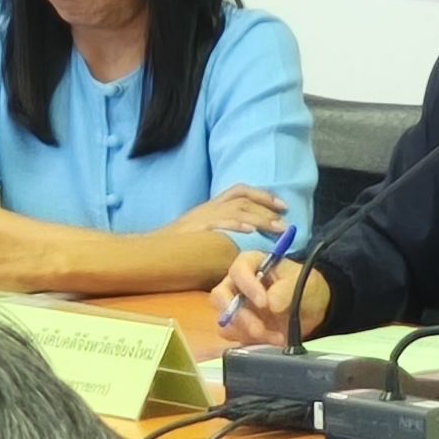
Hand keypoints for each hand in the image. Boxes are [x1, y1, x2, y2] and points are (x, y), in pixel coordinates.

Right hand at [167, 185, 287, 237]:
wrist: (153, 247)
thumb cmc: (181, 244)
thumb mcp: (205, 231)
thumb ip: (225, 230)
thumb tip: (252, 238)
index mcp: (213, 205)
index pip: (240, 191)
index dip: (263, 196)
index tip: (283, 206)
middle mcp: (210, 206)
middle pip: (243, 199)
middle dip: (267, 208)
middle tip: (285, 222)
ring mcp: (203, 216)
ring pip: (236, 209)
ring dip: (259, 217)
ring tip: (276, 227)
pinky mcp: (197, 229)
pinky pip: (218, 223)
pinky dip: (235, 225)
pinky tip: (250, 231)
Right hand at [212, 248, 329, 346]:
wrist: (310, 309)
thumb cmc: (304, 286)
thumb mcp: (304, 282)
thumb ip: (287, 289)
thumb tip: (271, 302)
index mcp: (252, 264)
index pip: (238, 270)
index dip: (247, 286)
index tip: (264, 303)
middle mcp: (237, 284)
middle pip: (220, 297)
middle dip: (239, 316)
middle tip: (259, 329)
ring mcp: (235, 307)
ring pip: (225, 322)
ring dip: (248, 334)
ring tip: (276, 337)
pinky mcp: (238, 328)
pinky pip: (233, 338)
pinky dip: (251, 343)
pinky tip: (271, 342)